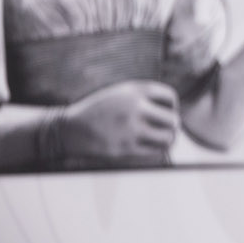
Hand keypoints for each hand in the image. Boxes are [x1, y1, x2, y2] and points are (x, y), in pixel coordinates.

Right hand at [59, 80, 179, 162]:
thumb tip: (173, 109)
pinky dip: (158, 150)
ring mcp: (130, 129)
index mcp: (134, 90)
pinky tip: (154, 147)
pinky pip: (155, 151)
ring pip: (168, 137)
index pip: (170, 97)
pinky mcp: (126, 148)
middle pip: (173, 119)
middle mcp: (134, 107)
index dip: (172, 106)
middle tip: (168, 128)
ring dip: (169, 139)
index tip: (166, 111)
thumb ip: (144, 96)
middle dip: (173, 124)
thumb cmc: (99, 111)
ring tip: (165, 139)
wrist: (69, 129)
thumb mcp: (120, 93)